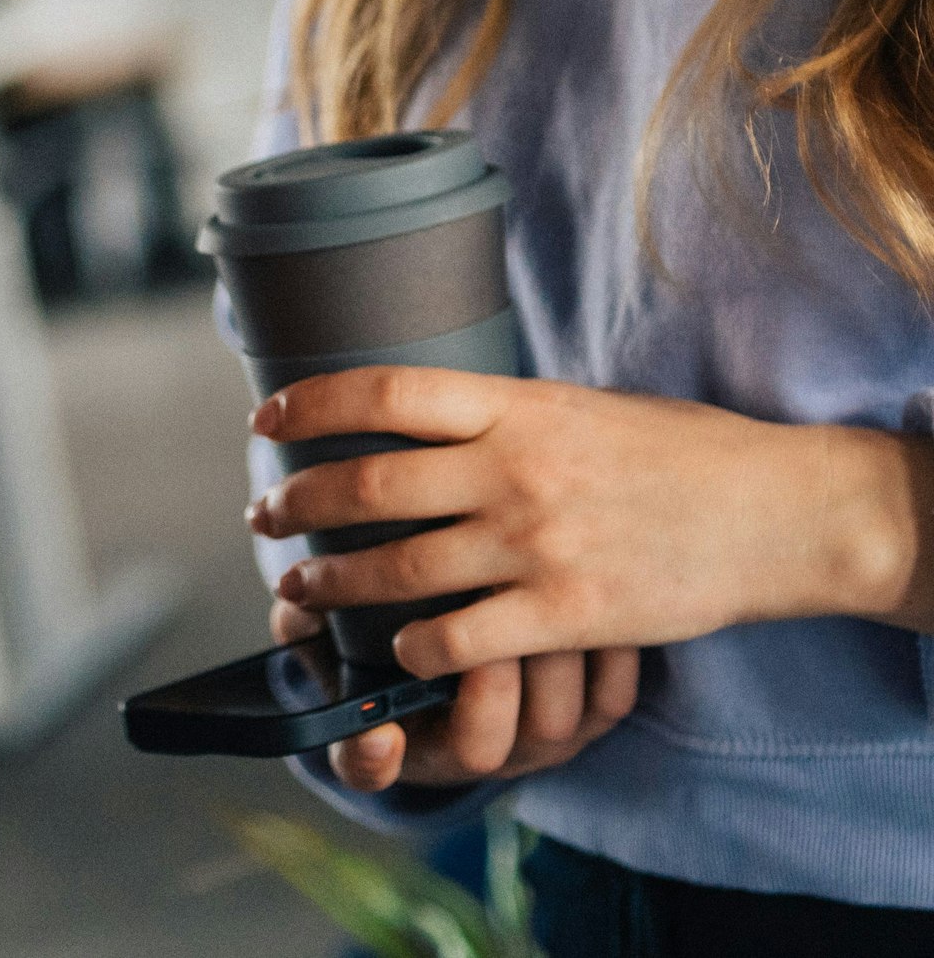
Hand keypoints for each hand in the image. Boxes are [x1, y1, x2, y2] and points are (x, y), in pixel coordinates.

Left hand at [249, 366, 925, 676]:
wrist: (778, 511)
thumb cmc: (679, 453)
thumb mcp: (582, 406)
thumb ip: (502, 413)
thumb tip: (417, 411)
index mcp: (518, 406)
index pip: (386, 393)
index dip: (312, 404)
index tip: (267, 419)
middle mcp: (516, 470)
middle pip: (367, 487)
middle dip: (296, 506)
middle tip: (264, 520)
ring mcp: (537, 544)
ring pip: (395, 571)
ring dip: (331, 585)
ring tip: (301, 591)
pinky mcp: (564, 614)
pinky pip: (455, 639)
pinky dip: (411, 648)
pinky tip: (395, 649)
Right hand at [271, 600, 636, 790]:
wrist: (483, 627)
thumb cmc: (399, 623)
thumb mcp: (339, 625)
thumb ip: (313, 618)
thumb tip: (296, 597)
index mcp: (398, 738)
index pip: (371, 765)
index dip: (371, 755)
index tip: (372, 729)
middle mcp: (473, 753)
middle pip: (481, 746)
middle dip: (479, 677)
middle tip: (473, 611)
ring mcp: (540, 738)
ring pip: (552, 718)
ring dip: (542, 652)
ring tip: (535, 586)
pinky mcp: (598, 712)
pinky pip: (612, 693)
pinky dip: (601, 646)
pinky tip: (585, 588)